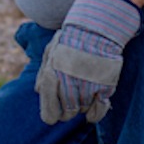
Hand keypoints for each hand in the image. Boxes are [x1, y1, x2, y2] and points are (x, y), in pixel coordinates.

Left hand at [35, 0, 140, 123]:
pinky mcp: (104, 88)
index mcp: (51, 79)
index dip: (51, 113)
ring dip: (81, 105)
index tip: (55, 110)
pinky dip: (95, 114)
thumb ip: (43, 75)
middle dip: (66, 110)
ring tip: (82, 88)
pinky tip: (93, 108)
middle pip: (66, 115)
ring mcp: (87, 89)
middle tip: (70, 97)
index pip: (49, 115)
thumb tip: (38, 91)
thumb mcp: (50, 53)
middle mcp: (68, 87)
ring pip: (81, 111)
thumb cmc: (70, 40)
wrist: (95, 28)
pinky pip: (98, 112)